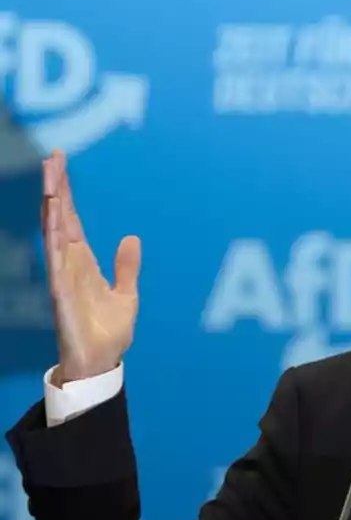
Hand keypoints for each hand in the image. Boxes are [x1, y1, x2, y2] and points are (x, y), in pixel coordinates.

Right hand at [42, 149, 140, 384]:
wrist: (101, 363)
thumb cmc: (108, 332)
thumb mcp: (127, 295)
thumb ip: (127, 267)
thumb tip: (131, 238)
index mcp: (83, 263)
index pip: (72, 220)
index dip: (67, 193)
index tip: (60, 164)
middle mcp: (69, 264)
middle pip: (60, 218)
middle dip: (56, 187)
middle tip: (53, 156)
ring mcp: (63, 277)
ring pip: (54, 232)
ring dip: (53, 205)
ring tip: (50, 176)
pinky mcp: (62, 293)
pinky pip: (56, 261)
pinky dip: (55, 238)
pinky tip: (54, 217)